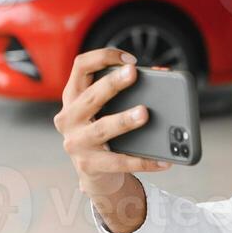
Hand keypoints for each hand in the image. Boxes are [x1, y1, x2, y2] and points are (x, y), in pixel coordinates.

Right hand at [53, 47, 171, 199]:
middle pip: (91, 96)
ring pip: (102, 128)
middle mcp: (69, 118)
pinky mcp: (89, 165)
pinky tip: (162, 161)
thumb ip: (124, 91)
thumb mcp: (105, 109)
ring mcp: (76, 143)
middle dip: (112, 83)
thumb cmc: (104, 133)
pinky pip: (119, 162)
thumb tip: (161, 73)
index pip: (81, 66)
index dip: (103, 57)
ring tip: (144, 113)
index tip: (130, 60)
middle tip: (133, 73)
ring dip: (124, 119)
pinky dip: (143, 161)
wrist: (94, 174)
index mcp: (72, 97)